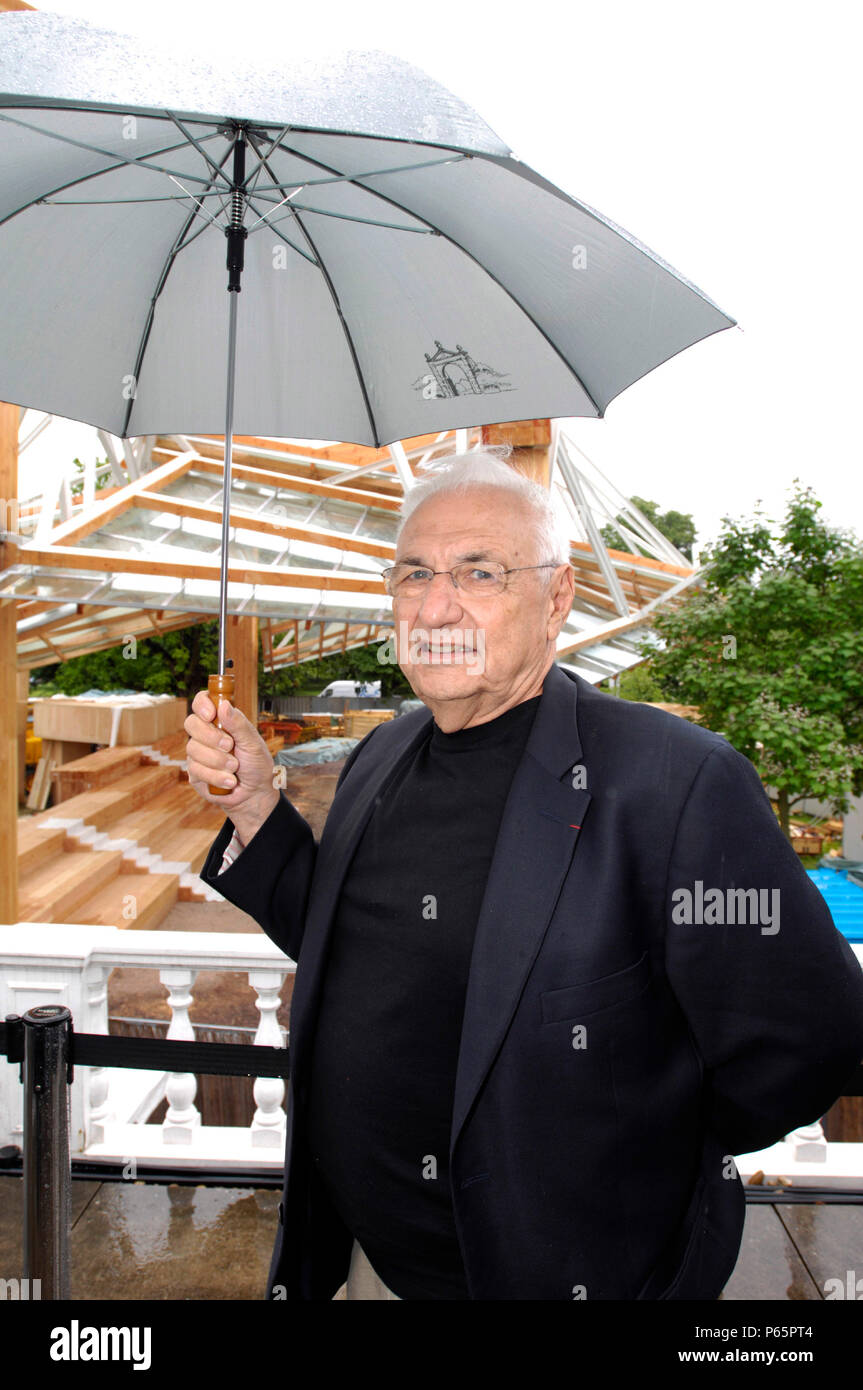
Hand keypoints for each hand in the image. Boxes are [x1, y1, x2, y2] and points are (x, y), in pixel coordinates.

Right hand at [185, 690, 279, 839]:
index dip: (202, 704)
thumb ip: (239, 724)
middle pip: (191, 723)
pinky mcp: (195, 773)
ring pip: (193, 748)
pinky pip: (196, 769)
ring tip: (235, 768)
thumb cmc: (256, 765)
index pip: (202, 702)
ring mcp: (198, 753)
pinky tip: (229, 781)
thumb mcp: (254, 743)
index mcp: (221, 721)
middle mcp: (206, 734)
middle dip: (211, 736)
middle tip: (229, 746)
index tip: (210, 714)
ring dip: (218, 760)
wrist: (255, 794)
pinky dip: (216, 776)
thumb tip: (224, 704)